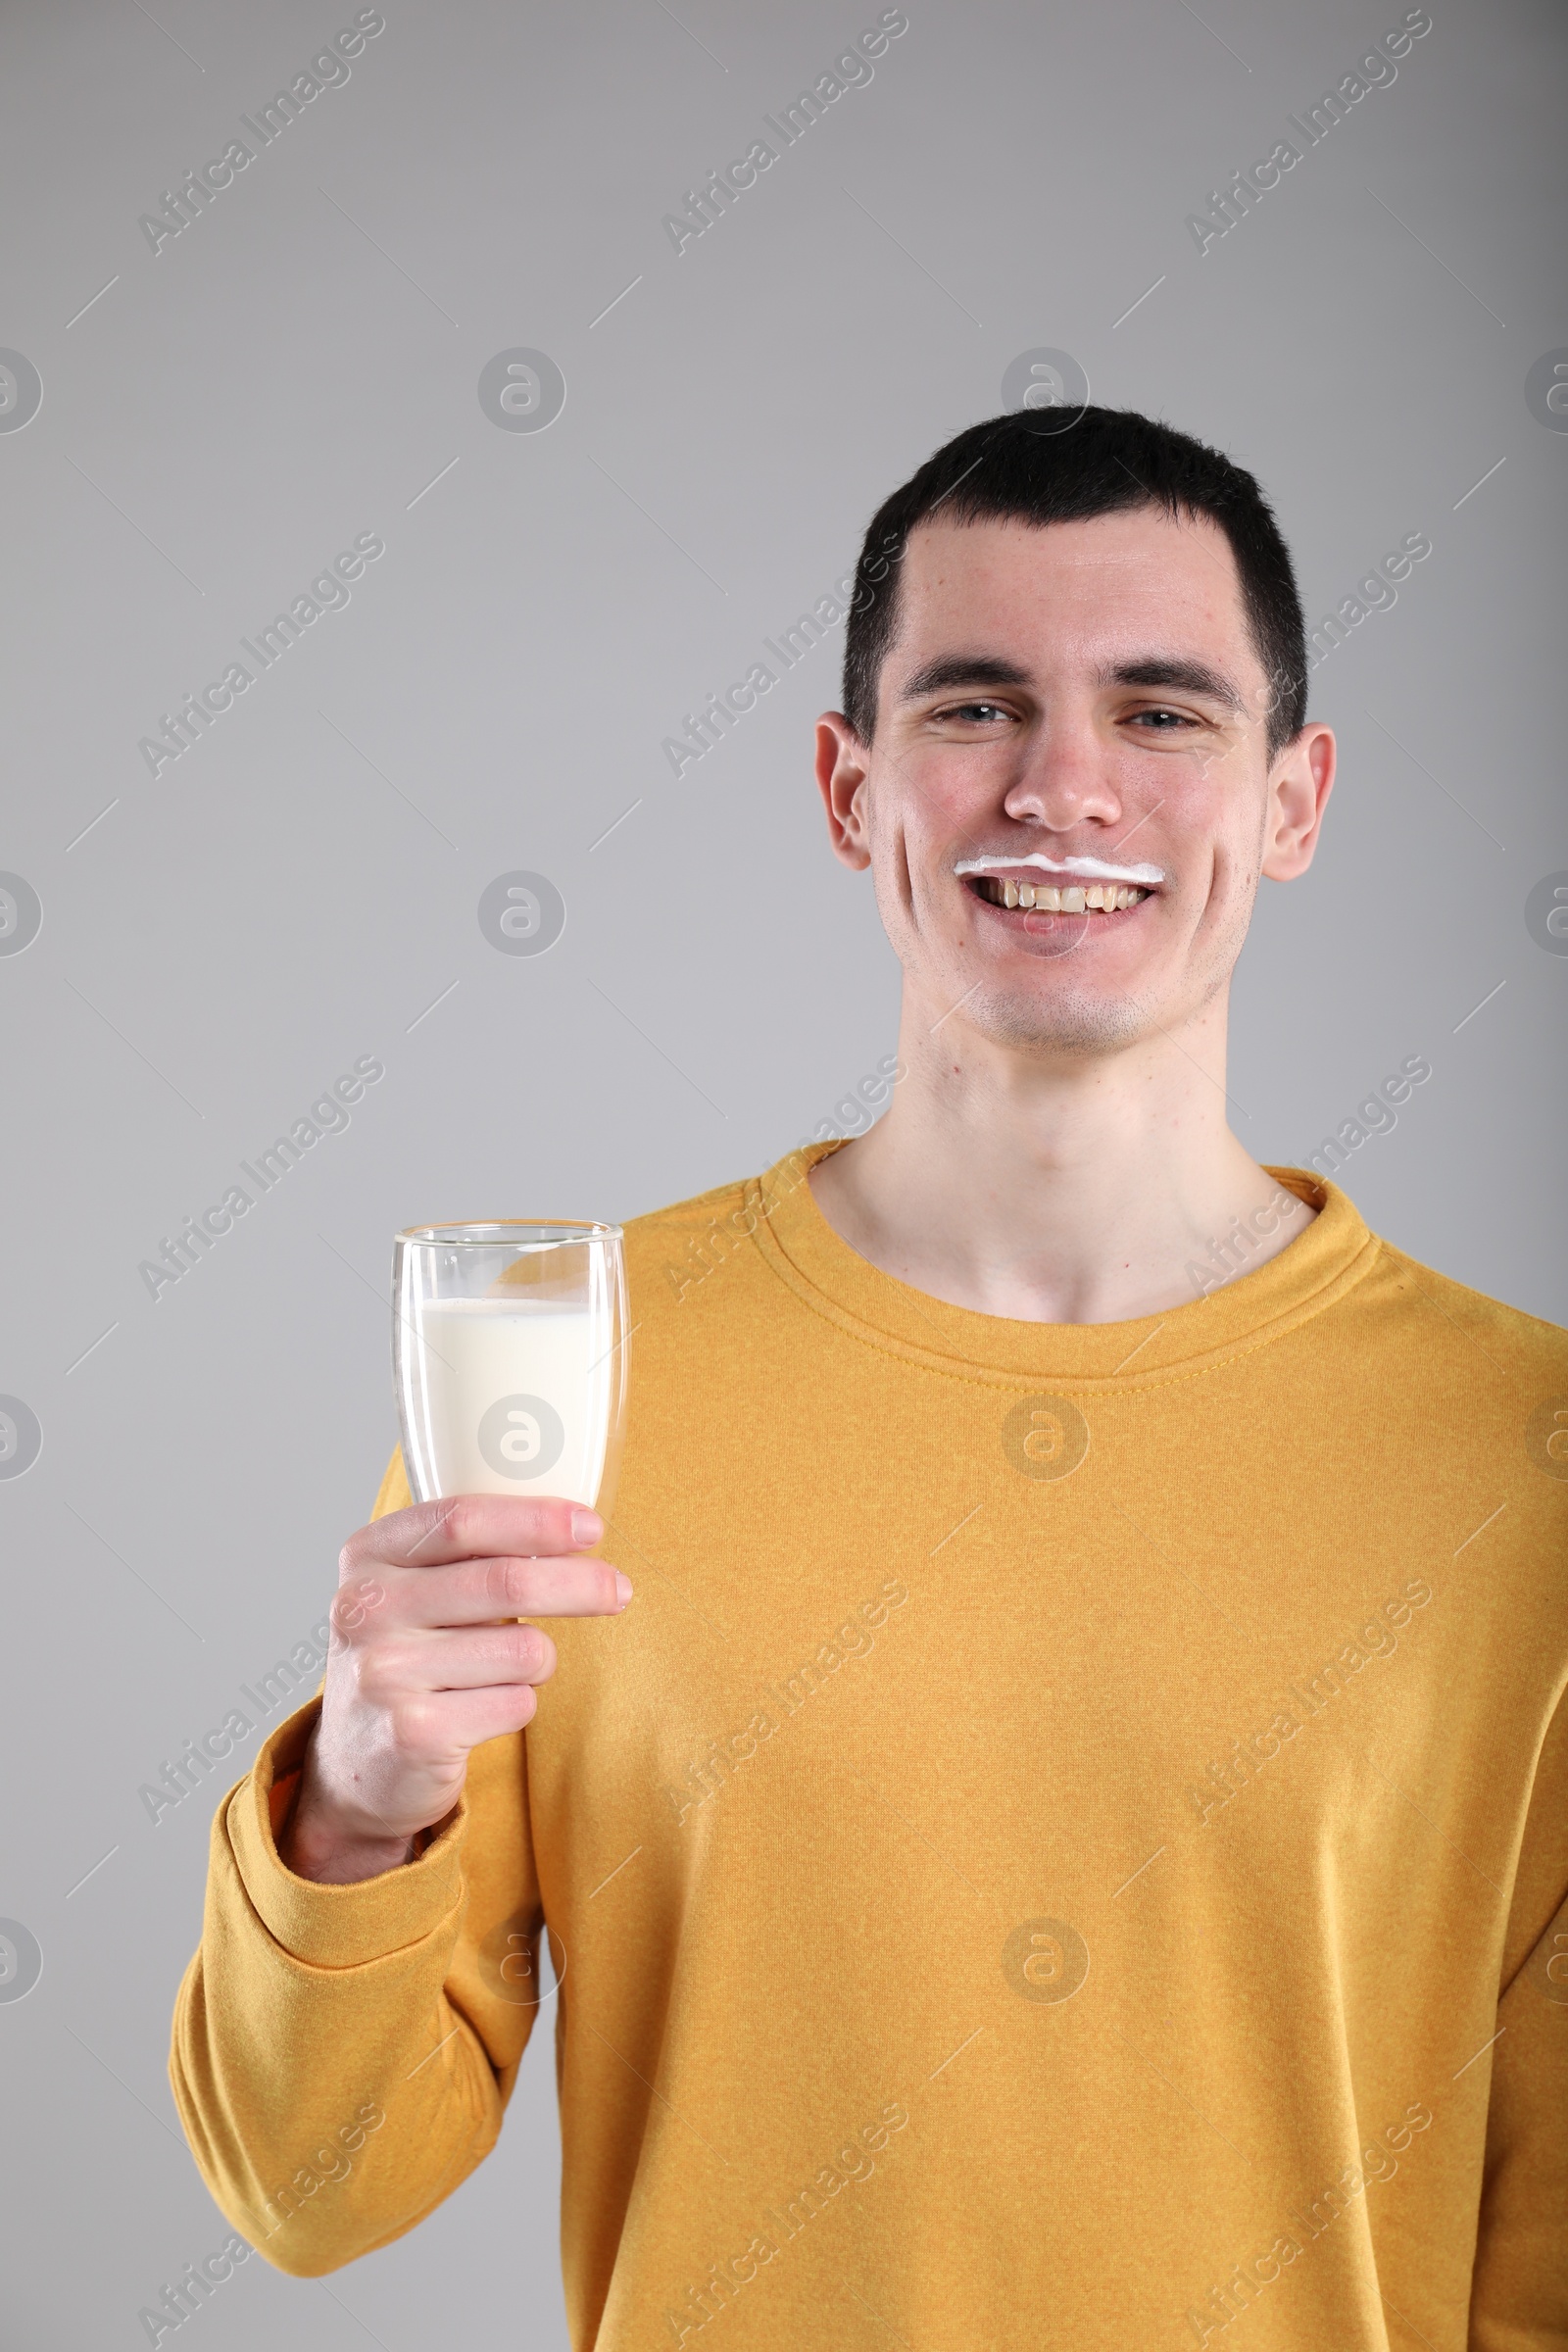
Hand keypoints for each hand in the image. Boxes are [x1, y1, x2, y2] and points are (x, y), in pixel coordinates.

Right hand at [280, 1496, 630, 1883]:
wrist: (356, 1765)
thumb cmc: (405, 1658)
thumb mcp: (411, 1590)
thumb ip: (469, 1552)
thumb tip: (573, 1527)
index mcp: (367, 1556)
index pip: (462, 1519)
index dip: (536, 1519)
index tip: (591, 1526)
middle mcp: (365, 1610)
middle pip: (505, 1581)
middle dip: (579, 1584)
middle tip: (619, 1589)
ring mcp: (384, 1673)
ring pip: (523, 1649)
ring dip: (538, 1661)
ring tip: (504, 1671)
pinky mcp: (414, 1733)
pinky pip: (517, 1703)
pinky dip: (519, 1704)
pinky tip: (481, 1711)